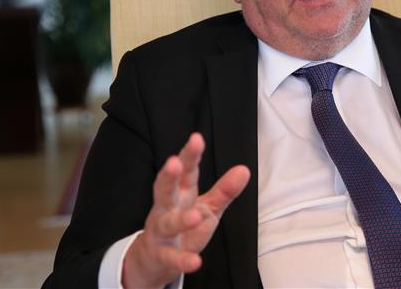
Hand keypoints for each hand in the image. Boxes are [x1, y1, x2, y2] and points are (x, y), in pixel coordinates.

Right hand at [122, 133, 250, 287]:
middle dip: (169, 176)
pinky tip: (195, 261)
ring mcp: (161, 232)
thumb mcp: (208, 207)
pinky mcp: (162, 255)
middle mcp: (166, 209)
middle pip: (165, 190)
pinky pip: (171, 257)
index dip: (190, 155)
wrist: (155, 260)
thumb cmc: (184, 226)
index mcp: (181, 194)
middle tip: (174, 163)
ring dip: (181, 219)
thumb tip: (244, 169)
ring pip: (168, 223)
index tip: (196, 139)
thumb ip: (225, 190)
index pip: (186, 171)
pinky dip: (182, 260)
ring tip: (196, 216)